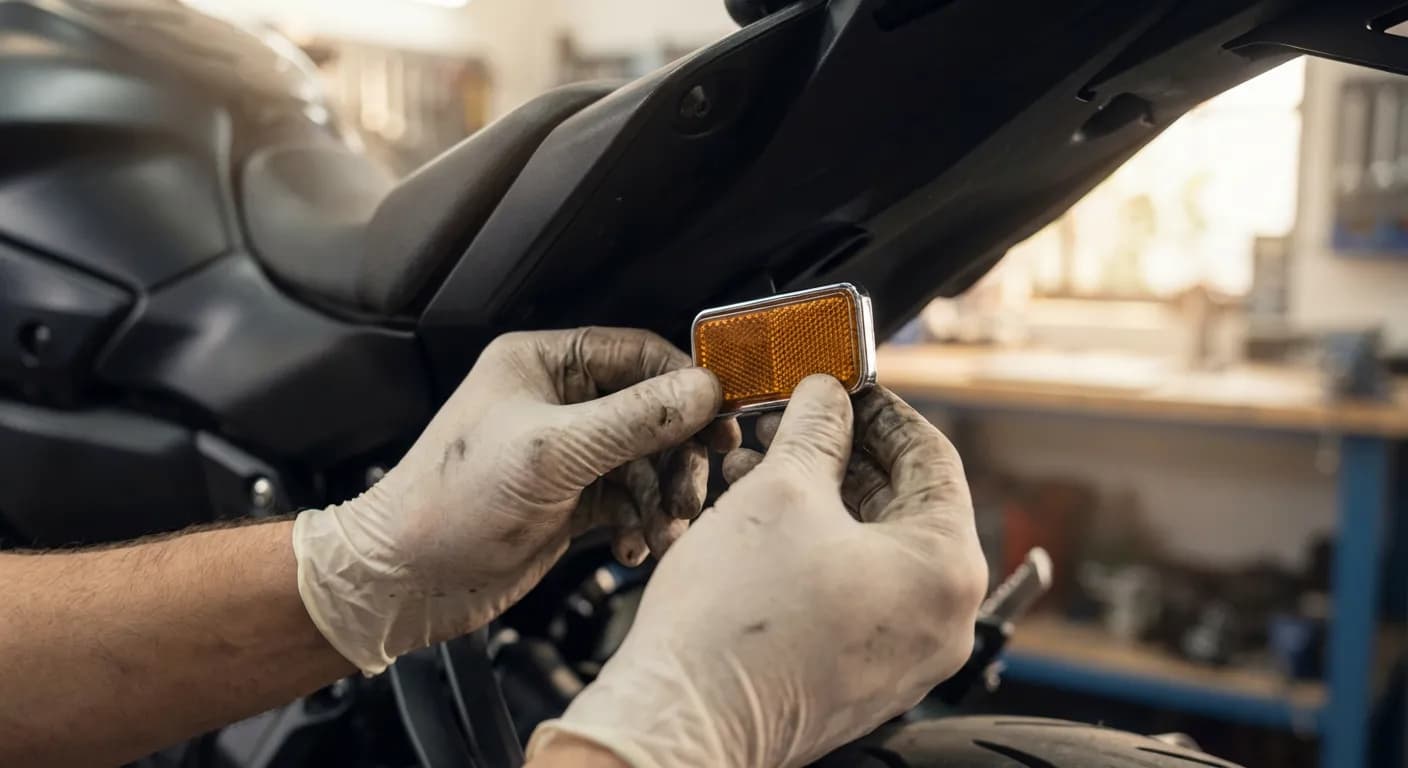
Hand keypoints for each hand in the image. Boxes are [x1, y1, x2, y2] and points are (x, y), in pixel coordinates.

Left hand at [293, 327, 739, 674]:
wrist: (405, 581)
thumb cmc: (453, 501)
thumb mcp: (553, 452)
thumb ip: (635, 419)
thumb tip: (704, 389)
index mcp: (542, 363)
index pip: (637, 353)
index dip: (684, 383)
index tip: (722, 418)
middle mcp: (557, 402)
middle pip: (651, 411)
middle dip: (678, 453)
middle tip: (696, 488)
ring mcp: (565, 454)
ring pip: (645, 462)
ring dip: (665, 496)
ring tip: (668, 529)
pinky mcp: (569, 501)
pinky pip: (628, 502)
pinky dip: (641, 522)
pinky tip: (635, 547)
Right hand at [527, 376, 987, 767]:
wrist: (681, 721)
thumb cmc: (732, 622)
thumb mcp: (780, 491)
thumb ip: (816, 428)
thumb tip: (826, 398)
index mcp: (946, 572)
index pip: (933, 459)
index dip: (882, 411)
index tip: (845, 389)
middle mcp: (939, 621)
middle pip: (903, 505)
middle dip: (840, 455)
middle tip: (793, 422)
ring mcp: (902, 657)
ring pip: (872, 549)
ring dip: (821, 499)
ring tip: (761, 467)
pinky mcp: (859, 678)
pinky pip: (852, 592)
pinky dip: (815, 548)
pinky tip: (761, 519)